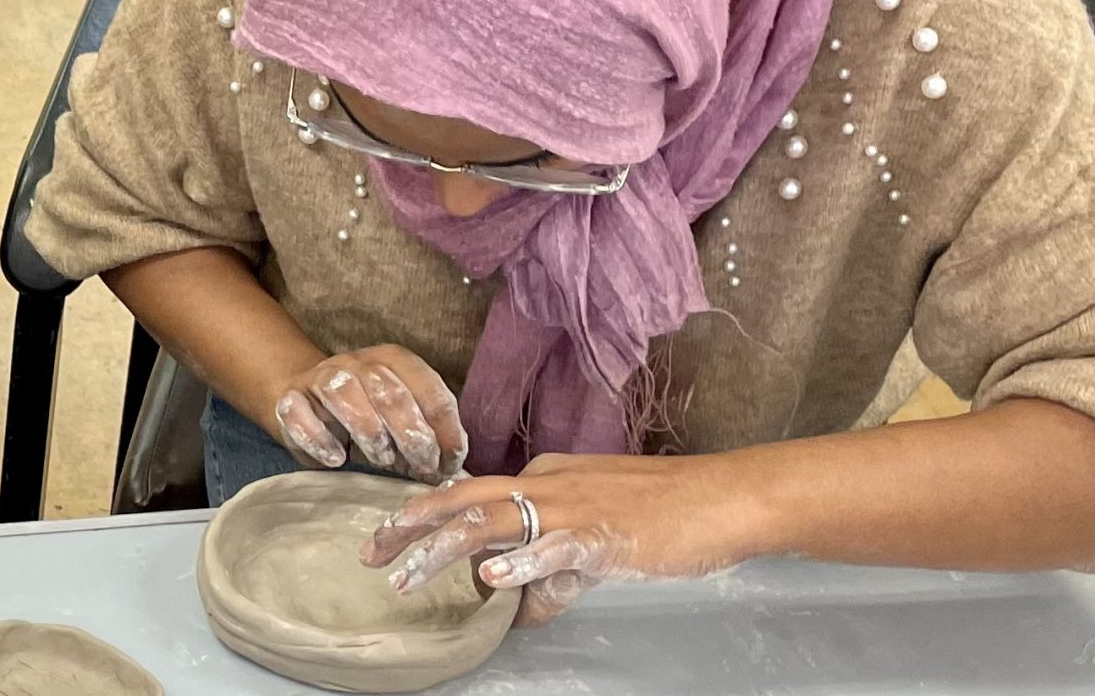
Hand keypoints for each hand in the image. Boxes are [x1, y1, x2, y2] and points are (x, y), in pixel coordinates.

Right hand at [268, 344, 467, 483]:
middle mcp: (359, 361)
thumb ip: (427, 435)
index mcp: (395, 360)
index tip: (449, 465)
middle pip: (391, 394)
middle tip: (421, 467)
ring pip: (345, 395)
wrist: (304, 399)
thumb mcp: (402, 420)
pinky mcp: (291, 398)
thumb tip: (456, 471)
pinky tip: (337, 459)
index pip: (430, 390)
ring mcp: (322, 376)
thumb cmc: (366, 416)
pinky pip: (301, 415)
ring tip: (381, 460)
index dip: (446, 432)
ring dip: (369, 434)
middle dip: (413, 437)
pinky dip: (321, 441)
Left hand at [363, 452, 765, 624]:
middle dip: (409, 527)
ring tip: (409, 578)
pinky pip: (553, 547)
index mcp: (540, 480)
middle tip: (371, 555)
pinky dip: (520, 562)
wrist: (723, 499)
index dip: (422, 517)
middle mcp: (545, 485)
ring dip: (443, 551)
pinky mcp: (603, 534)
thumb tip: (518, 614)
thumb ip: (551, 579)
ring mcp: (572, 507)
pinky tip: (491, 580)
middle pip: (461, 500)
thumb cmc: (664, 516)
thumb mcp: (593, 546)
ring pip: (491, 521)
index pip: (467, 495)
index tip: (386, 540)